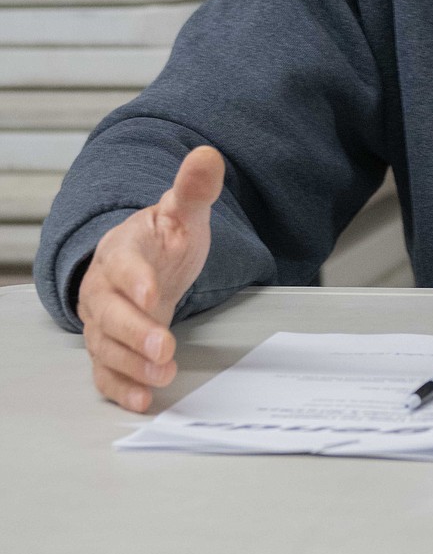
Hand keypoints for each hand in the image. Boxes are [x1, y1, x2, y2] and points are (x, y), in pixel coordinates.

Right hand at [76, 145, 223, 412]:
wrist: (143, 260)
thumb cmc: (161, 237)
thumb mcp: (182, 211)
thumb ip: (194, 189)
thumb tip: (207, 155)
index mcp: (122, 250)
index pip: (123, 264)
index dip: (134, 279)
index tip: (152, 292)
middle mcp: (105, 289)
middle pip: (110, 314)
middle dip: (134, 332)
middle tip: (163, 347)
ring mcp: (103, 322)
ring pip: (106, 348)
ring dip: (131, 365)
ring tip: (162, 376)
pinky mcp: (109, 349)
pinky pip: (106, 371)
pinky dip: (120, 387)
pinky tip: (142, 398)